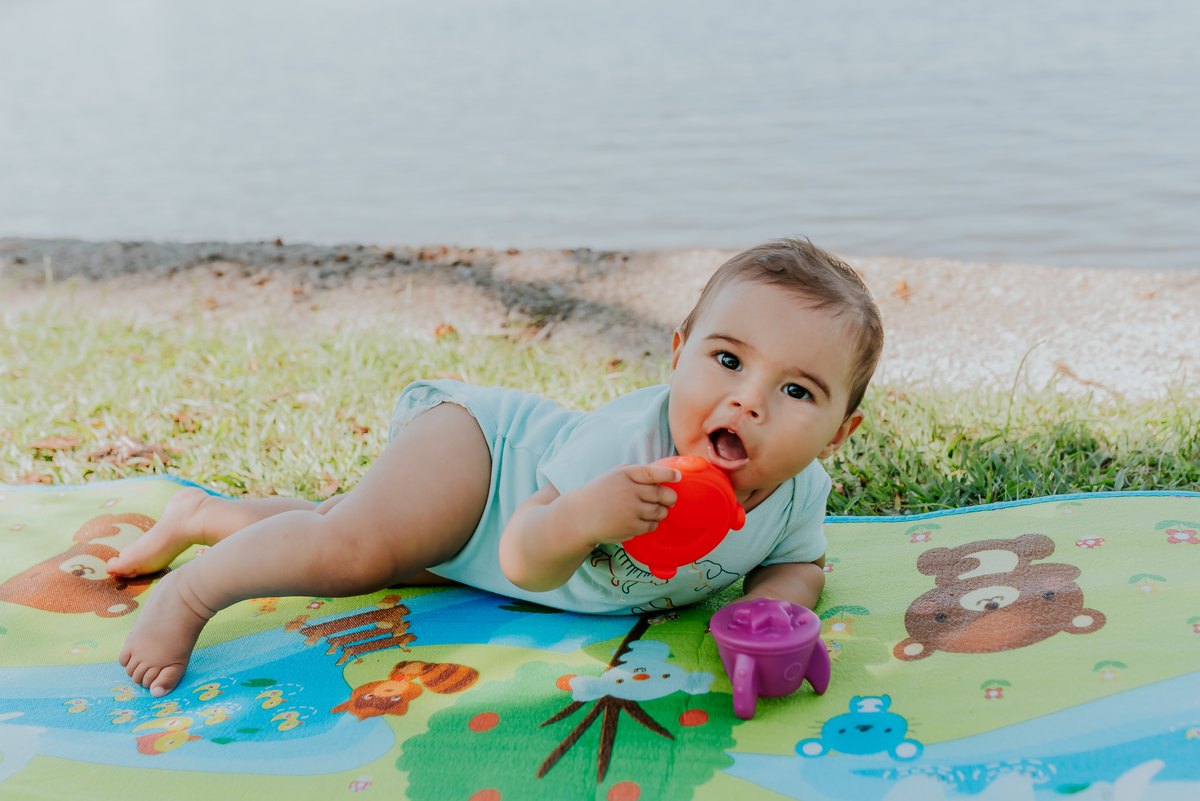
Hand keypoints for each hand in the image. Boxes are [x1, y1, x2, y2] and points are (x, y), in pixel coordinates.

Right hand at [563, 464, 680, 546]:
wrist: (580, 517)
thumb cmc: (598, 493)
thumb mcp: (612, 475)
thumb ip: (632, 472)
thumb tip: (657, 473)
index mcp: (624, 476)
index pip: (653, 473)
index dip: (669, 474)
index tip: (678, 477)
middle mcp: (629, 492)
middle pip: (662, 494)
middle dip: (671, 497)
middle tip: (671, 499)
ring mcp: (630, 511)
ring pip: (660, 512)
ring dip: (662, 511)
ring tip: (656, 509)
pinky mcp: (630, 527)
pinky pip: (652, 525)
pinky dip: (652, 523)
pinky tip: (644, 520)